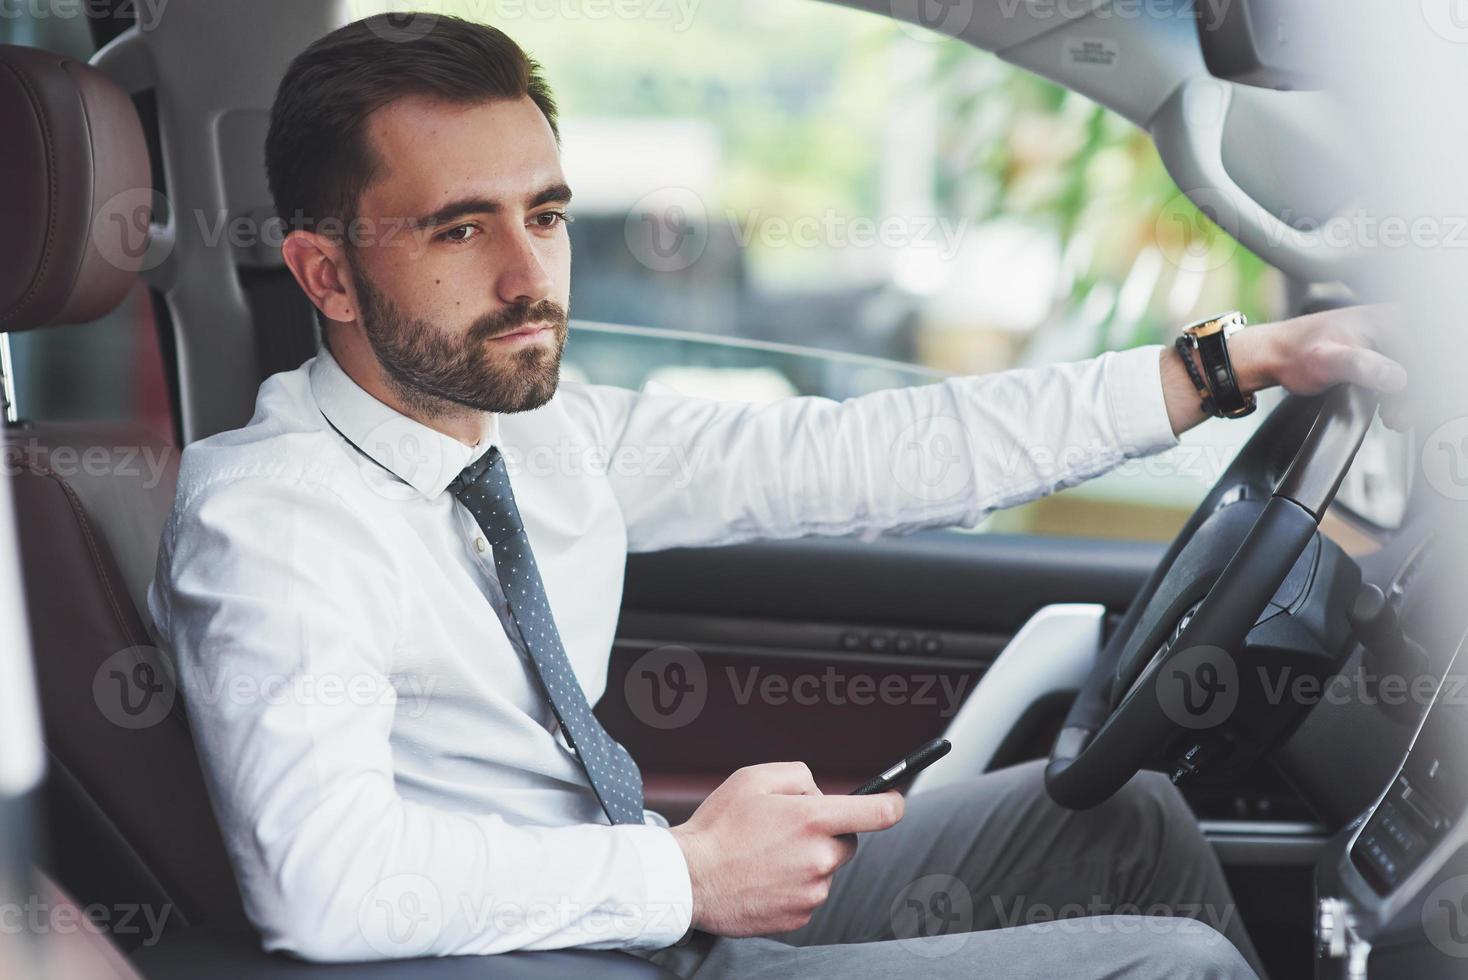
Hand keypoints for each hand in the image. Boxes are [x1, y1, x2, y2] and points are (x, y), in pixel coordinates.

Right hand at [668, 762, 902, 935]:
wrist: (688, 879)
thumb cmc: (718, 826)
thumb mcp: (755, 778)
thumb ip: (799, 776)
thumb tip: (820, 793)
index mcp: (813, 820)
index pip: (879, 813)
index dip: (891, 805)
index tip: (893, 802)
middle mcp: (819, 858)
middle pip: (847, 842)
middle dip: (826, 833)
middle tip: (786, 830)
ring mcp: (811, 892)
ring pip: (824, 869)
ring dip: (805, 861)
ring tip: (764, 856)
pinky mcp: (799, 916)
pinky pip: (808, 895)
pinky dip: (792, 885)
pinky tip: (762, 877)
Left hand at [1163, 304, 1407, 434]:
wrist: (1272, 353)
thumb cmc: (1294, 353)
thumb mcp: (1328, 362)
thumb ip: (1364, 368)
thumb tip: (1398, 379)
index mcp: (1390, 319)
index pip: (1422, 358)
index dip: (1416, 391)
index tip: (1404, 413)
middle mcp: (1393, 322)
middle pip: (1419, 365)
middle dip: (1413, 396)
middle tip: (1398, 421)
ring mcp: (1387, 334)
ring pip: (1412, 370)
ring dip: (1408, 397)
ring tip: (1395, 419)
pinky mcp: (1380, 347)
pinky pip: (1401, 369)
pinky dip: (1399, 392)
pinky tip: (1390, 408)